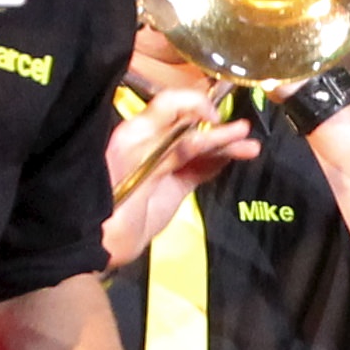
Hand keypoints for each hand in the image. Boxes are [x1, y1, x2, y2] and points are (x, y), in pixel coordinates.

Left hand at [102, 44, 258, 260]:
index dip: (194, 105)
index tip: (213, 117)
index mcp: (137, 133)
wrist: (99, 245)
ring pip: (201, 149)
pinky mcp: (174, 187)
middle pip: (192, 127)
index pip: (170, 105)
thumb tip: (198, 138)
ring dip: (225, 146)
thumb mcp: (136, 172)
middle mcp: (153, 143)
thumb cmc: (109, 204)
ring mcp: (166, 166)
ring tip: (251, 148)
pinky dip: (219, 163)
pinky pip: (200, 169)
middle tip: (242, 131)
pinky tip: (238, 158)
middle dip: (218, 128)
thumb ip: (168, 153)